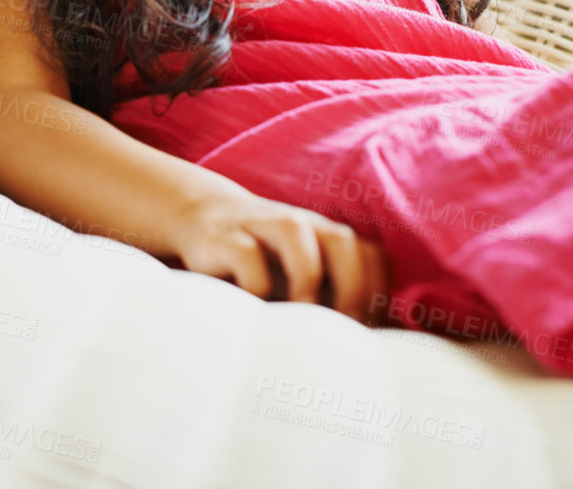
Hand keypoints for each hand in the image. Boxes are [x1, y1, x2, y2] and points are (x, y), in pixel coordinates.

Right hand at [168, 189, 390, 326]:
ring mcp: (260, 225)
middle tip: (342, 329)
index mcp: (324, 236)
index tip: (365, 332)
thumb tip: (356, 354)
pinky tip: (254, 311)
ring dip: (306, 276)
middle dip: (352, 287)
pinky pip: (245, 253)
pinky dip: (256, 283)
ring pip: (294, 229)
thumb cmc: (259, 262)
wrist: (196, 218)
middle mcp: (299, 226)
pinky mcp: (223, 237)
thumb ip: (325, 299)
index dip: (375, 294)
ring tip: (301, 315)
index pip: (371, 255)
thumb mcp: (296, 275)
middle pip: (341, 240)